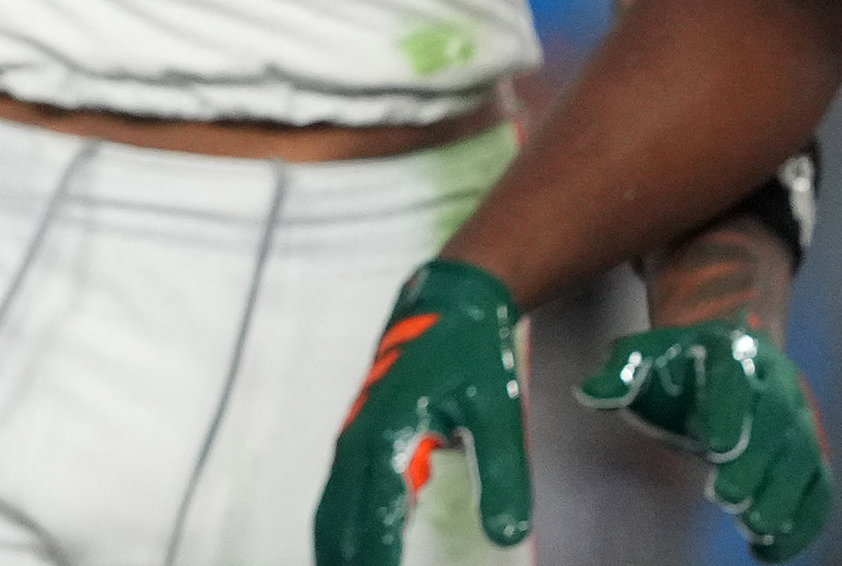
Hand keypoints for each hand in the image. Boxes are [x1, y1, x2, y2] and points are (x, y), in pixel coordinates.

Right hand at [313, 260, 534, 564]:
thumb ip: (503, 474)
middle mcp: (362, 435)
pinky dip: (339, 525)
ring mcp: (355, 435)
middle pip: (340, 514)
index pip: (376, 510)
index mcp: (390, 429)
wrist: (450, 301)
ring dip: (336, 546)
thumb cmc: (472, 355)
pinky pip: (339, 492)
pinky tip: (347, 549)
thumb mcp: (497, 410)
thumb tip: (507, 536)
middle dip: (347, 557)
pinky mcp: (360, 436)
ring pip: (333, 504)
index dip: (376, 553)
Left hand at [578, 322, 832, 560]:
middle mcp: (778, 386)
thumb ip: (620, 374)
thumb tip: (591, 393)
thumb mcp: (644, 357)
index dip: (730, 414)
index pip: (737, 381)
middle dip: (755, 464)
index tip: (716, 448)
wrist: (728, 360)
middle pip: (777, 426)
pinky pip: (819, 492)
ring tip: (754, 528)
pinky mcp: (813, 457)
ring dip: (783, 498)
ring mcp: (801, 422)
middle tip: (727, 499)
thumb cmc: (677, 367)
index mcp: (734, 354)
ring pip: (804, 461)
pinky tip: (767, 552)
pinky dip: (802, 524)